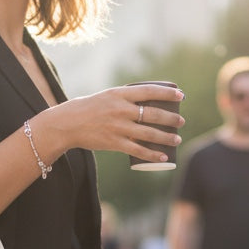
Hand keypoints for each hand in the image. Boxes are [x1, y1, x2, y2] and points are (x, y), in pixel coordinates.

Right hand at [34, 83, 184, 164]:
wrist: (67, 124)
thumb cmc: (89, 109)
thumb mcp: (107, 96)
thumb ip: (125, 99)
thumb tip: (146, 102)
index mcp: (119, 94)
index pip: (149, 91)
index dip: (167, 93)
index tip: (181, 96)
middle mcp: (120, 110)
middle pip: (153, 114)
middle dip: (171, 119)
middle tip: (181, 122)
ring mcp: (118, 127)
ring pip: (149, 133)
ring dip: (166, 137)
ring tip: (177, 139)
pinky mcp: (114, 143)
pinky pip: (138, 150)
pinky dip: (153, 154)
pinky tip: (164, 157)